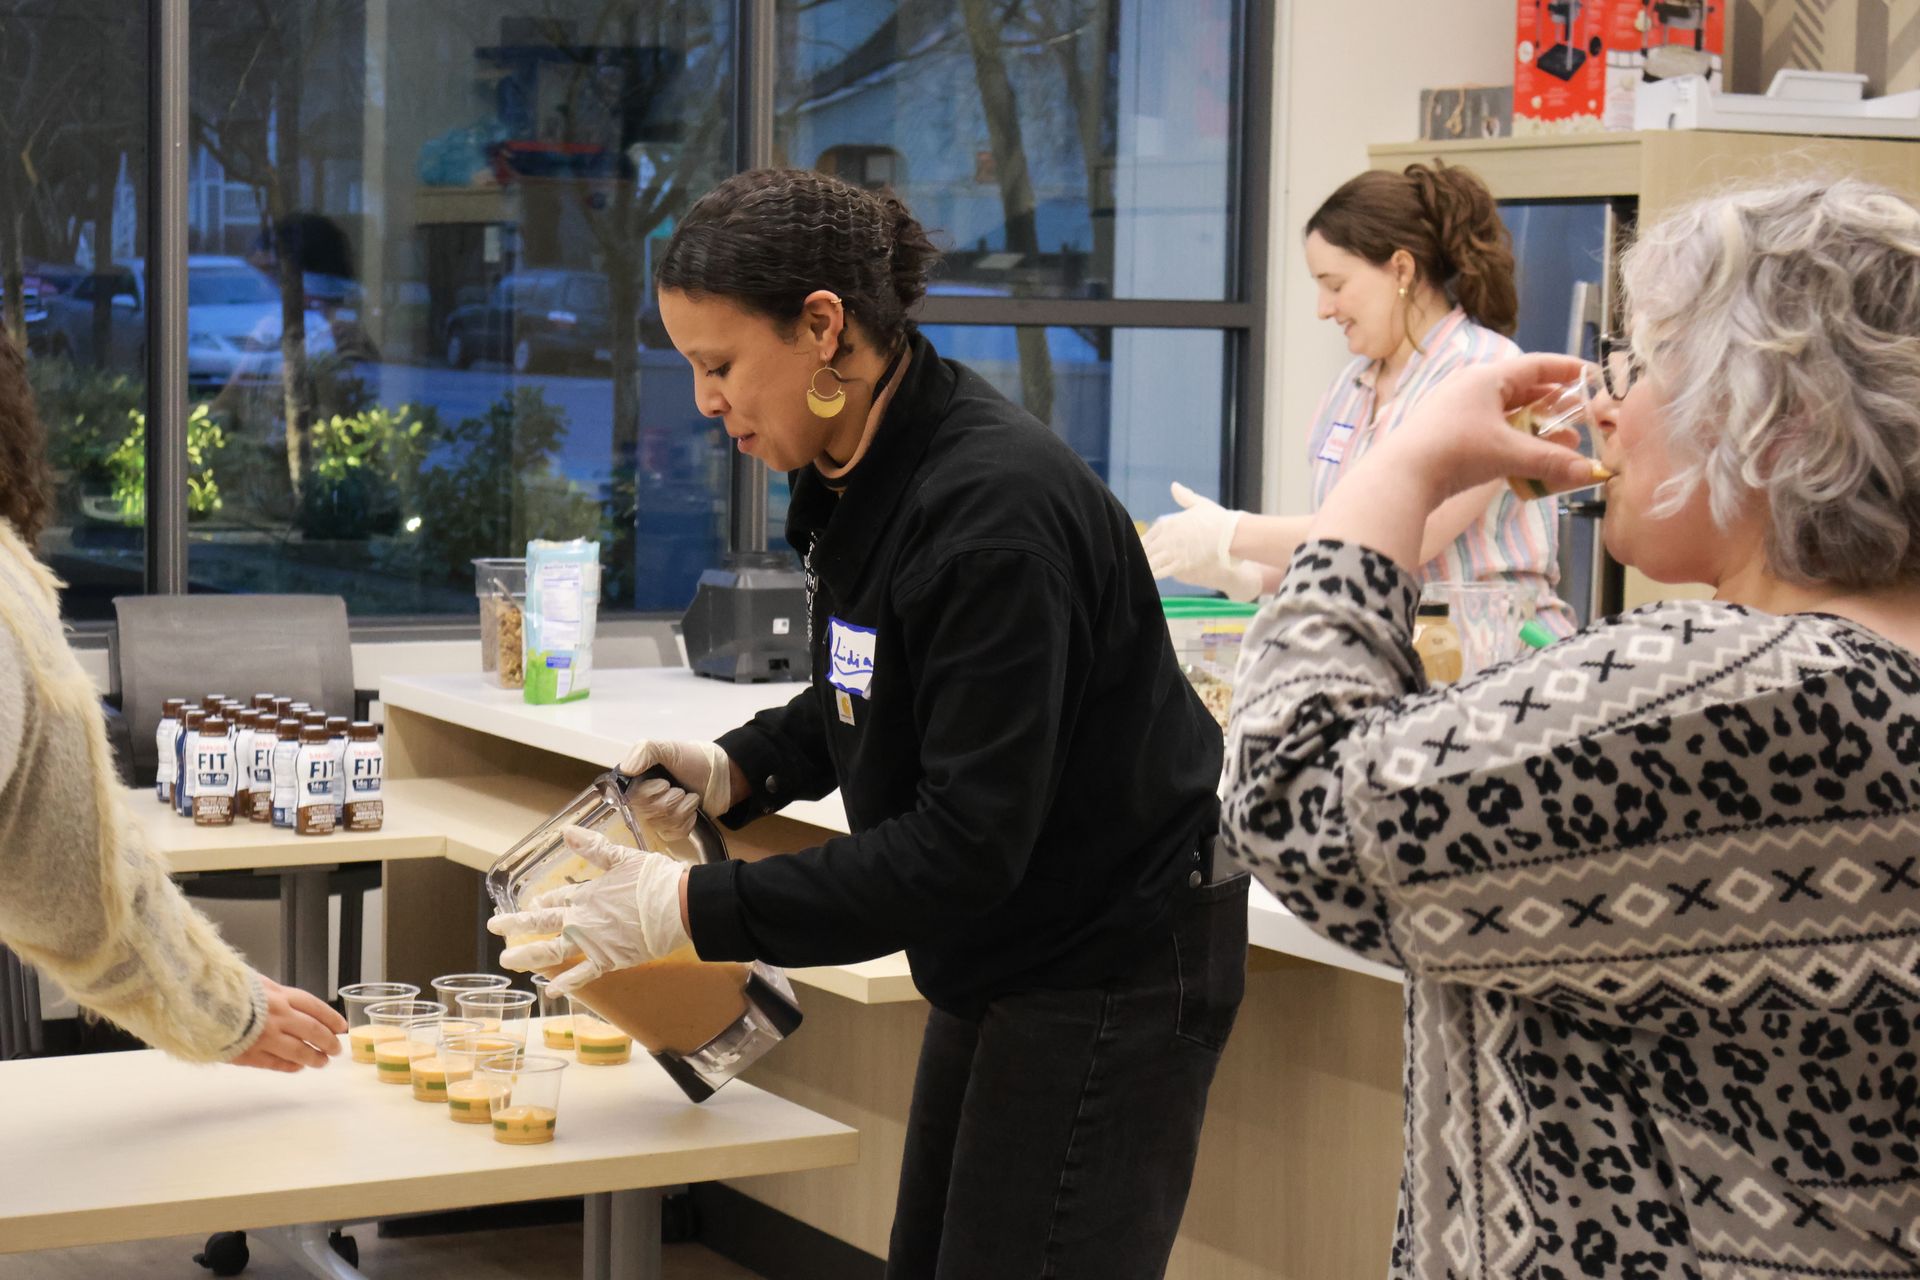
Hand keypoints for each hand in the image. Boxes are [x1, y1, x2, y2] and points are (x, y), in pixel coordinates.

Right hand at [228, 976, 347, 1072]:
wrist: (195, 1003)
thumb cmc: (223, 989)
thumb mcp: (253, 981)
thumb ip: (272, 993)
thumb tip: (285, 1002)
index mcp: (279, 995)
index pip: (315, 1007)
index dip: (331, 1018)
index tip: (341, 1027)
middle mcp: (278, 1016)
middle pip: (313, 1031)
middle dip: (328, 1042)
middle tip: (335, 1049)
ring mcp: (265, 1037)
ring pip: (299, 1051)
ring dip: (313, 1058)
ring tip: (321, 1062)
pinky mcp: (249, 1054)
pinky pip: (276, 1063)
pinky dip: (289, 1066)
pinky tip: (297, 1068)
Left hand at [488, 825, 690, 997]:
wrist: (678, 907)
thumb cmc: (654, 880)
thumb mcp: (622, 857)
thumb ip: (592, 847)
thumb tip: (566, 830)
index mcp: (586, 894)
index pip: (556, 900)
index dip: (542, 904)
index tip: (532, 906)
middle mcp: (582, 919)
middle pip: (541, 924)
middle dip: (516, 925)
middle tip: (494, 927)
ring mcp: (593, 942)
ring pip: (552, 951)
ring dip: (528, 956)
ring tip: (508, 961)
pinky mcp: (609, 960)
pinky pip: (583, 974)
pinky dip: (566, 983)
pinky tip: (550, 989)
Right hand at [618, 739, 736, 841]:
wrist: (722, 775)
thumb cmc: (693, 760)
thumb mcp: (669, 748)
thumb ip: (644, 751)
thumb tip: (626, 769)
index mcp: (637, 781)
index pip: (629, 797)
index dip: (649, 793)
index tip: (664, 783)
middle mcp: (642, 800)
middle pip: (647, 812)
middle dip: (670, 799)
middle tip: (680, 788)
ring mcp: (657, 817)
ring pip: (662, 823)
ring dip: (682, 808)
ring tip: (689, 795)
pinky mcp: (671, 829)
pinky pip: (674, 833)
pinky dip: (688, 820)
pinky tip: (693, 809)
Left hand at [1141, 483, 1263, 601]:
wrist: (1229, 533)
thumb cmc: (1216, 518)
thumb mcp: (1199, 503)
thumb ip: (1184, 497)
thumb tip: (1174, 485)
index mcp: (1167, 523)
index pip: (1146, 538)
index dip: (1141, 547)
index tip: (1140, 552)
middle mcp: (1166, 538)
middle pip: (1145, 551)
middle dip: (1140, 558)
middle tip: (1135, 564)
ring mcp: (1172, 552)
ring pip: (1149, 562)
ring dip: (1145, 566)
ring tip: (1140, 572)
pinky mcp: (1180, 564)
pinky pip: (1160, 572)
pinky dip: (1153, 575)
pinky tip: (1150, 577)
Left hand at [1365, 355, 1605, 502]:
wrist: (1400, 476)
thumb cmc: (1455, 451)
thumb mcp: (1508, 453)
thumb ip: (1550, 461)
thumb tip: (1588, 473)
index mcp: (1487, 378)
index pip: (1536, 365)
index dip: (1567, 370)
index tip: (1592, 375)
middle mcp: (1472, 388)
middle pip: (1522, 389)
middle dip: (1555, 405)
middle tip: (1582, 417)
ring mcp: (1458, 411)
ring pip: (1507, 413)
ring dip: (1536, 427)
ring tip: (1564, 443)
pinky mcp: (1449, 435)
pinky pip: (1492, 431)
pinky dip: (1514, 441)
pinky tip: (1528, 458)